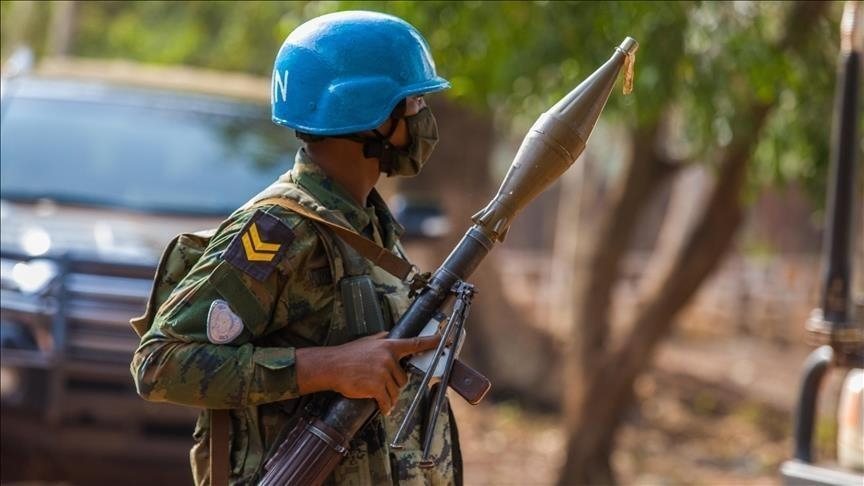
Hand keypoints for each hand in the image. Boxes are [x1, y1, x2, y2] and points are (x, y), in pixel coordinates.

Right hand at [296, 332, 439, 414]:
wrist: (331, 366)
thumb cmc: (348, 354)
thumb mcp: (367, 342)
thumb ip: (381, 339)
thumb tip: (388, 335)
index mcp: (388, 346)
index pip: (414, 343)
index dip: (431, 342)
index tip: (444, 340)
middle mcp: (388, 358)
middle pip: (403, 377)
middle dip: (393, 383)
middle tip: (379, 382)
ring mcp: (382, 373)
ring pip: (395, 391)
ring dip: (388, 396)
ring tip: (375, 392)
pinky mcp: (376, 387)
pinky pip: (387, 401)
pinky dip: (385, 406)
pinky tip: (381, 406)